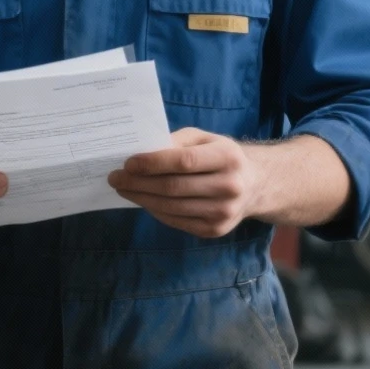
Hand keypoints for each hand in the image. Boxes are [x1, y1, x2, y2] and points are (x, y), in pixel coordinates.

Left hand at [107, 127, 267, 238]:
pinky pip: (176, 221)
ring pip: (171, 207)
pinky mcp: (215, 230)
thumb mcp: (203, 138)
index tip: (127, 163)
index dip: (152, 163)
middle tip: (115, 178)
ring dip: (141, 198)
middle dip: (138, 183)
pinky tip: (143, 200)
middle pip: (173, 187)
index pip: (183, 162)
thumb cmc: (219, 156)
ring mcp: (223, 212)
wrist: (253, 185)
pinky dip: (154, 210)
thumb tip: (141, 152)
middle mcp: (229, 186)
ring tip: (123, 189)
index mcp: (227, 157)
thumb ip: (176, 142)